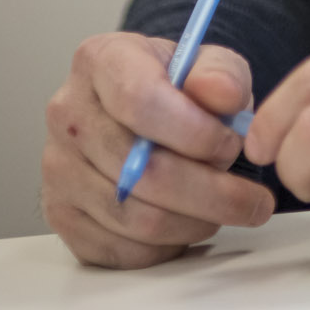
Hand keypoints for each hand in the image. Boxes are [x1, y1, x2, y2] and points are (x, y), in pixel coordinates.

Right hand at [42, 32, 275, 267]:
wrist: (142, 113)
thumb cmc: (178, 89)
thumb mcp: (210, 65)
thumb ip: (224, 75)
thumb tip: (222, 96)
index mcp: (100, 61)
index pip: (141, 101)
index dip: (194, 132)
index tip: (231, 144)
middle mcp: (67, 114)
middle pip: (141, 171)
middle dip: (211, 192)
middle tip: (253, 199)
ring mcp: (57, 168)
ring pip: (136, 218)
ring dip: (195, 221)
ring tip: (225, 208)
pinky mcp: (61, 216)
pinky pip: (122, 249)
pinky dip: (168, 245)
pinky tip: (189, 222)